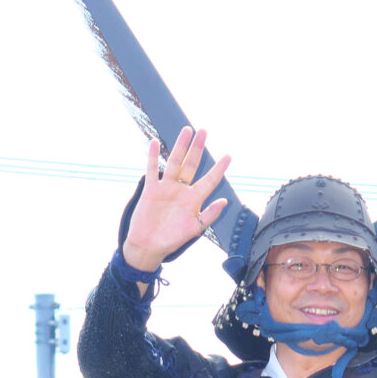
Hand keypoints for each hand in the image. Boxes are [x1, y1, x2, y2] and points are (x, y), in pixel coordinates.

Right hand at [123, 127, 230, 271]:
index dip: (219, 169)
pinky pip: (152, 170)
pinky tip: (154, 142)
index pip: (209, 181)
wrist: (148, 247)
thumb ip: (209, 215)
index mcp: (193, 200)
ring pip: (174, 163)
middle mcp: (181, 190)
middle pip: (191, 165)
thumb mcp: (194, 229)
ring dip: (180, 147)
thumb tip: (224, 201)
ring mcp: (166, 188)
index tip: (228, 156)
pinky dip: (152, 157)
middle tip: (203, 131)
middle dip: (198, 148)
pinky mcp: (151, 190)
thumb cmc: (172, 240)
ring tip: (186, 131)